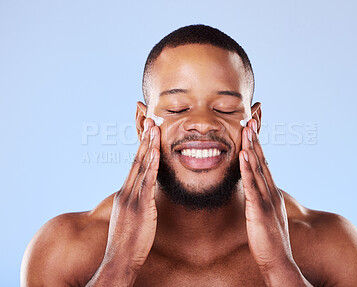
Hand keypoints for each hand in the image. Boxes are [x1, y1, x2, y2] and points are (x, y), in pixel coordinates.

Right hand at [103, 118, 159, 274]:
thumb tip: (145, 197)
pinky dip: (152, 165)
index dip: (141, 147)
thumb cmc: (127, 242)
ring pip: (142, 167)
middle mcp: (126, 192)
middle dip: (145, 140)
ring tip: (155, 128)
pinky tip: (156, 152)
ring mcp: (132, 198)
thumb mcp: (130, 218)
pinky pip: (147, 182)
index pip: (134, 165)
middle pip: (137, 160)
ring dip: (149, 146)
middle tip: (150, 120)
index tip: (147, 132)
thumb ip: (136, 204)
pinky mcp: (141, 207)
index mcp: (124, 194)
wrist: (119, 260)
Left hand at [239, 119, 298, 279]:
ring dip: (251, 148)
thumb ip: (261, 201)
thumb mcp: (266, 214)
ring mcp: (266, 199)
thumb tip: (254, 191)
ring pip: (257, 169)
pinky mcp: (259, 210)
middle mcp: (271, 192)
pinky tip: (243, 155)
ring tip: (246, 130)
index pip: (263, 164)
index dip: (257, 147)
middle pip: (261, 161)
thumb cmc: (269, 239)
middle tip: (248, 121)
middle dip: (254, 140)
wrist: (278, 260)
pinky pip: (252, 186)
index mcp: (271, 193)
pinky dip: (247, 169)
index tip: (250, 131)